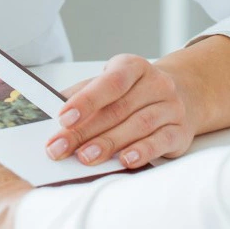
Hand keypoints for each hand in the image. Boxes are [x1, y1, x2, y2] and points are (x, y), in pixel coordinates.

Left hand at [49, 53, 195, 169]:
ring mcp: (171, 107)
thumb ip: (82, 94)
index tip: (63, 117)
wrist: (183, 96)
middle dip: (85, 131)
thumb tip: (46, 111)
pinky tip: (125, 161)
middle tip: (60, 148)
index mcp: (134, 67)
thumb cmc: (135, 93)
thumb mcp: (110, 84)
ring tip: (85, 158)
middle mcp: (156, 84)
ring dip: (109, 144)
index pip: (111, 82)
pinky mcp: (180, 131)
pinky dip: (143, 152)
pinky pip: (161, 141)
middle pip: (119, 109)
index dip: (87, 100)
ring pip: (139, 126)